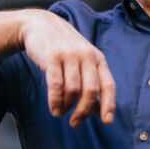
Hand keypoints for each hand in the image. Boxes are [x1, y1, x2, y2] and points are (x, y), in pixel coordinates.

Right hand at [19, 10, 116, 126]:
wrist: (40, 25)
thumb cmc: (64, 49)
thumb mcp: (82, 61)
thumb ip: (91, 83)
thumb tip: (100, 112)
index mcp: (98, 59)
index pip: (108, 84)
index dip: (109, 104)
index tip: (107, 121)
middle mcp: (86, 56)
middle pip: (91, 90)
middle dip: (83, 111)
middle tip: (75, 123)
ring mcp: (69, 55)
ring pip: (73, 90)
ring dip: (66, 106)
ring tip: (59, 112)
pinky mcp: (52, 57)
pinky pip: (56, 85)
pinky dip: (55, 101)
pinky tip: (54, 108)